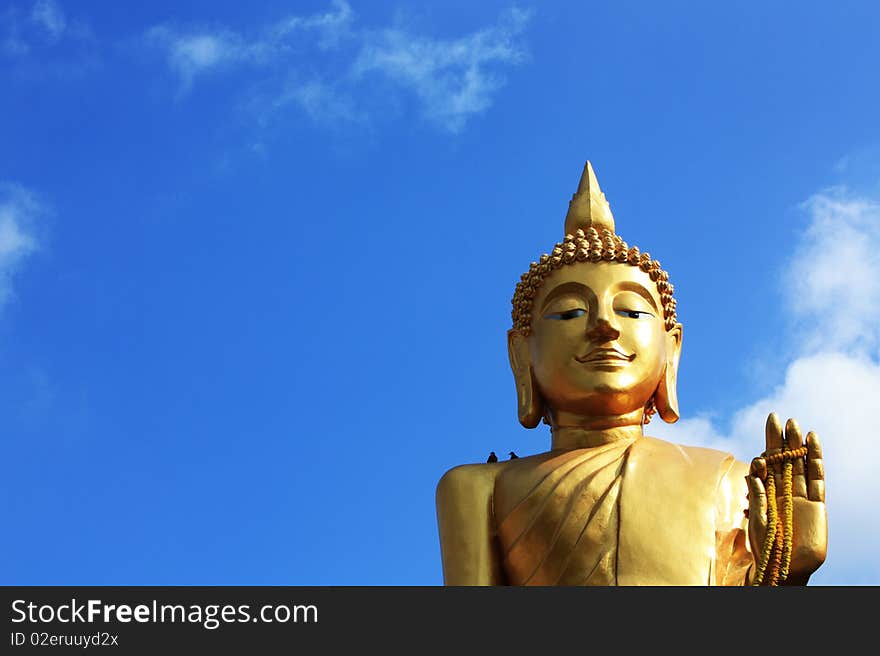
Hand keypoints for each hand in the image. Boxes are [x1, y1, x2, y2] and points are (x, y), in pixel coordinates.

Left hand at [746, 412, 826, 584]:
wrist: (786, 566)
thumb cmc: (767, 546)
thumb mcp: (758, 521)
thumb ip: (759, 498)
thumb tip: (753, 473)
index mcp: (766, 490)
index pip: (767, 463)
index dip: (767, 447)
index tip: (767, 430)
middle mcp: (784, 488)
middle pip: (784, 458)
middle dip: (781, 438)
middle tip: (778, 416)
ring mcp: (801, 494)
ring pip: (800, 463)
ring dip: (798, 444)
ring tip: (795, 424)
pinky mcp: (817, 503)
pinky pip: (817, 478)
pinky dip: (816, 460)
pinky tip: (813, 442)